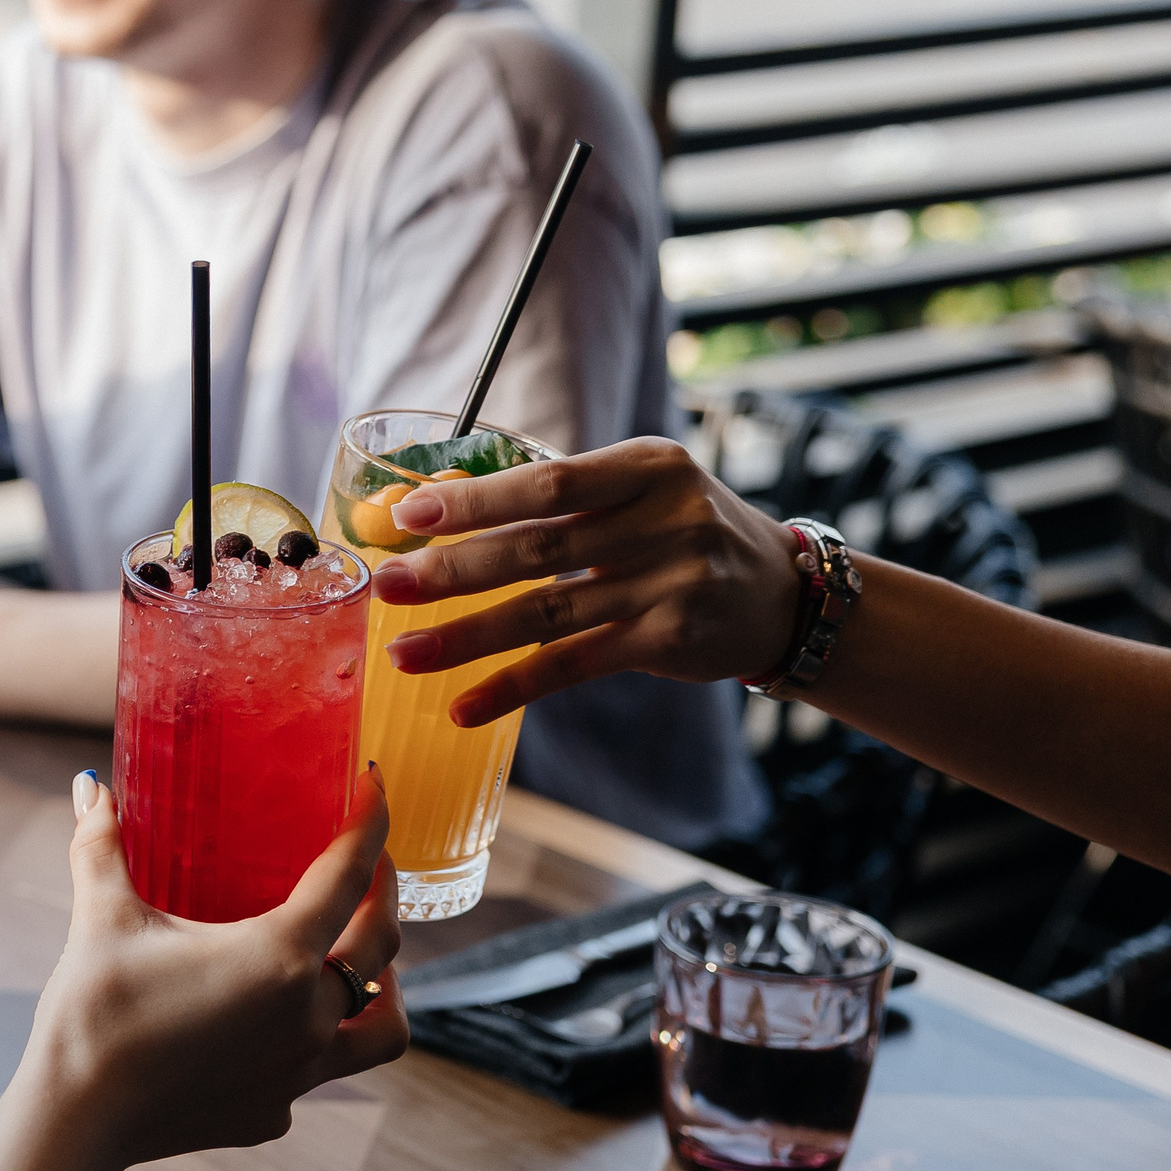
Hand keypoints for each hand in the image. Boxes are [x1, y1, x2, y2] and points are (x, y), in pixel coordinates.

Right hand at [29, 766, 405, 1168]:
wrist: (75, 1122)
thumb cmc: (93, 1013)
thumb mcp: (102, 917)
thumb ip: (102, 845)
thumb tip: (91, 786)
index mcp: (279, 956)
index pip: (349, 875)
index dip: (369, 822)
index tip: (373, 785)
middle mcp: (307, 1016)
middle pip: (383, 944)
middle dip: (384, 893)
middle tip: (369, 863)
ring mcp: (300, 1072)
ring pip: (383, 1026)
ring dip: (385, 984)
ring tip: (362, 958)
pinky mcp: (275, 1111)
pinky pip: (322, 1068)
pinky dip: (317, 1038)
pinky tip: (279, 1024)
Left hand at [368, 436, 804, 726]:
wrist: (783, 595)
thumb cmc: (685, 529)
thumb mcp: (645, 488)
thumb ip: (564, 497)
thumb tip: (442, 513)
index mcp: (650, 466)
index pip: (550, 482)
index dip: (477, 500)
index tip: (409, 516)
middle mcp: (667, 521)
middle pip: (538, 549)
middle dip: (453, 571)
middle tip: (387, 586)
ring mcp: (672, 585)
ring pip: (547, 614)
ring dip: (467, 637)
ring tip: (404, 653)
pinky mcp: (669, 642)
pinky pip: (573, 665)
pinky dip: (513, 687)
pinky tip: (463, 704)